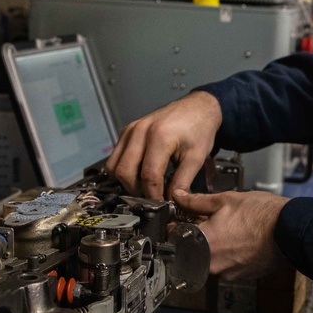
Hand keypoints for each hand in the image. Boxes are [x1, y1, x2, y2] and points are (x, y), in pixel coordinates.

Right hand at [105, 90, 221, 198]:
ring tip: (145, 188)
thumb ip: (182, 182)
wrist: (197, 107)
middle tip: (151, 198)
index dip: (153, 195)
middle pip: (125, 172)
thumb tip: (171, 202)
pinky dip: (123, 169)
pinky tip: (139, 174)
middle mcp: (140, 131)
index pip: (148, 175)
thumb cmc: (199, 128)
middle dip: (136, 191)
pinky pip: (115, 156)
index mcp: (160, 136)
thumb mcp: (196, 158)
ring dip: (126, 181)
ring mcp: (130, 130)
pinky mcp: (126, 131)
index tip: (161, 205)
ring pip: (114, 166)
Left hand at [173, 189, 288, 280]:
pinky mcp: (241, 276)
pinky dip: (229, 254)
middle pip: (192, 249)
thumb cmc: (262, 215)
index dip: (178, 224)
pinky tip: (240, 240)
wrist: (290, 230)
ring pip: (210, 259)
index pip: (175, 236)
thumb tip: (179, 197)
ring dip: (214, 246)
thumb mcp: (225, 200)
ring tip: (230, 230)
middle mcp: (211, 264)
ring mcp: (227, 273)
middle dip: (197, 235)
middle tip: (210, 221)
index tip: (183, 218)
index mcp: (202, 243)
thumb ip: (196, 201)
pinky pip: (226, 265)